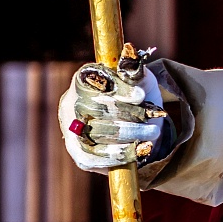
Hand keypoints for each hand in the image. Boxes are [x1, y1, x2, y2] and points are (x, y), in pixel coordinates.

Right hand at [59, 48, 187, 174]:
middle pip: (94, 108)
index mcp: (82, 81)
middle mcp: (70, 106)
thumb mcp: (141, 81)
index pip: (91, 81)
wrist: (136, 127)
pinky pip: (97, 157)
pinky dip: (122, 153)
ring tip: (152, 132)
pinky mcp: (80, 156)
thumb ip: (136, 72)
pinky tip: (141, 149)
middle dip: (127, 113)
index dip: (116, 89)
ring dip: (130, 133)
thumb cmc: (136, 98)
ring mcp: (72, 132)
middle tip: (152, 117)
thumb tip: (131, 64)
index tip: (140, 96)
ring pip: (97, 134)